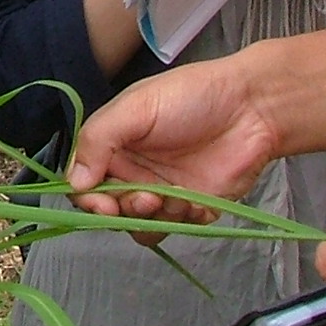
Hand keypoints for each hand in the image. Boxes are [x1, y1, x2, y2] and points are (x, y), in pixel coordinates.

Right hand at [65, 56, 276, 222]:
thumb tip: (73, 181)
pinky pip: (173, 229)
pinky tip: (195, 199)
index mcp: (113, 145)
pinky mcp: (190, 209)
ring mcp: (161, 192)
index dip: (86, 196)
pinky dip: (180, 220)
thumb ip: (98, 139)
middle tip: (145, 198)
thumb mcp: (135, 106)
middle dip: (121, 210)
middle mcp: (132, 171)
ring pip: (138, 225)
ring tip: (174, 197)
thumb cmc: (192, 96)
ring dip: (152, 218)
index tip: (99, 199)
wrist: (252, 107)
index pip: (83, 181)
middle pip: (108, 209)